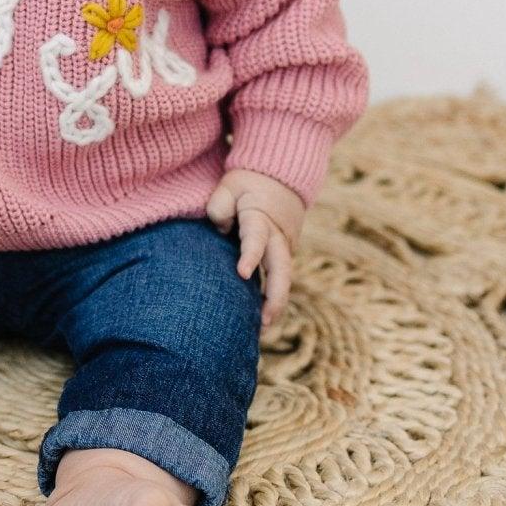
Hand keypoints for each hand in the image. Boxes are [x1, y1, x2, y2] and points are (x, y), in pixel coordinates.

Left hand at [205, 167, 305, 331]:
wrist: (281, 176)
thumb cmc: (249, 181)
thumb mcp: (230, 184)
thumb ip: (220, 205)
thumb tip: (222, 229)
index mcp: (261, 217)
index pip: (256, 238)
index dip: (250, 255)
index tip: (242, 274)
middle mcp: (277, 236)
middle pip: (281, 269)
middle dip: (275, 296)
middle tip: (264, 322)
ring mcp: (284, 245)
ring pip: (283, 278)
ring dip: (276, 302)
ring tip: (263, 329)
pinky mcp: (284, 252)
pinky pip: (280, 276)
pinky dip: (275, 295)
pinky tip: (263, 316)